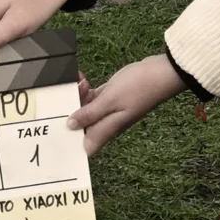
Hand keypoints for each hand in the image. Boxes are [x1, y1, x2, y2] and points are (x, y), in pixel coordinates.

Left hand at [70, 54, 185, 153]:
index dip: (70, 143)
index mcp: (107, 130)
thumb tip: (70, 126)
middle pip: (79, 125)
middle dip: (69, 111)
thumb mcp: (110, 100)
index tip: (56, 130)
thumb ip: (89, 114)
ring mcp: (109, 110)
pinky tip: (82, 79)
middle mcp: (106, 123)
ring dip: (77, 96)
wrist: (164, 71)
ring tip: (82, 82)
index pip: (85, 147)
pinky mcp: (110, 96)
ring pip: (83, 109)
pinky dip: (85, 90)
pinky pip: (91, 97)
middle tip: (69, 94)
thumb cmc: (141, 87)